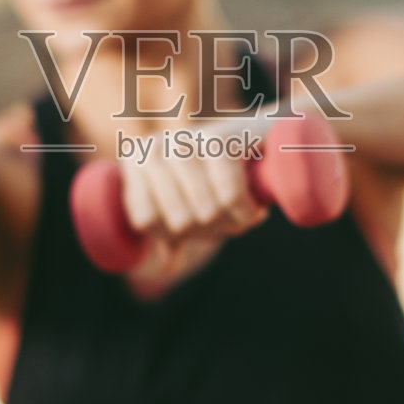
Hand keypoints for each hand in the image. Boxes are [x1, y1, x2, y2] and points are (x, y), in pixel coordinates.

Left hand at [118, 119, 272, 287]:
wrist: (268, 136)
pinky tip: (256, 209)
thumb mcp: (193, 204)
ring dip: (232, 223)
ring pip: (205, 211)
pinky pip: (229, 197)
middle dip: (210, 231)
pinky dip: (246, 212)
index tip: (196, 224)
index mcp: (136, 161)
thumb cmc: (223, 174)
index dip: (174, 234)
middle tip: (229, 221)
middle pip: (178, 222)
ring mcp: (185, 139)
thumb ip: (174, 234)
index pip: (145, 222)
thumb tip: (166, 267)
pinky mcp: (219, 137)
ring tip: (245, 214)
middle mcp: (154, 147)